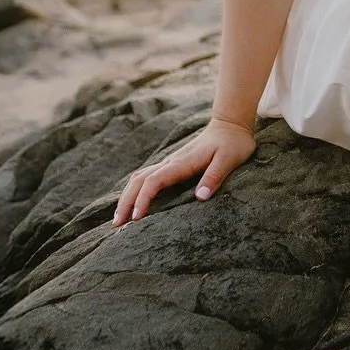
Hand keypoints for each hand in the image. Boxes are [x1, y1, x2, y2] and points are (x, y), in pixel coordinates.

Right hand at [112, 116, 256, 225]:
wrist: (230, 125)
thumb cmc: (233, 143)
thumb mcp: (229, 160)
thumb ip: (214, 177)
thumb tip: (199, 197)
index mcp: (182, 163)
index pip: (154, 181)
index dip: (143, 199)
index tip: (135, 218)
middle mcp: (171, 162)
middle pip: (138, 180)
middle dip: (125, 201)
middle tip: (116, 224)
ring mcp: (170, 163)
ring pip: (139, 178)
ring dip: (126, 196)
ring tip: (118, 218)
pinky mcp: (172, 165)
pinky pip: (147, 177)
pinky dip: (135, 190)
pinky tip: (132, 202)